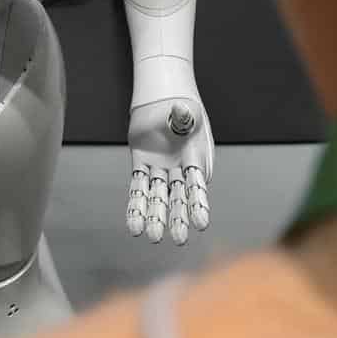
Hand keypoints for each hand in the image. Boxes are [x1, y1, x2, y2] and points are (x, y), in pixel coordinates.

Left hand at [126, 94, 214, 246]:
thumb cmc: (181, 105)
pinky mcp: (142, 163)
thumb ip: (183, 117)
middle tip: (180, 239)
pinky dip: (136, 204)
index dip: (199, 204)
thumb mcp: (186, 110)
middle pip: (179, 196)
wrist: (163, 98)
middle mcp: (179, 168)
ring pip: (157, 195)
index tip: (202, 223)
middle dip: (179, 217)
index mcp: (196, 158)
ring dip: (155, 215)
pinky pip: (138, 186)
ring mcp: (160, 167)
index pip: (198, 185)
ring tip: (153, 236)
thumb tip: (181, 114)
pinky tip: (134, 223)